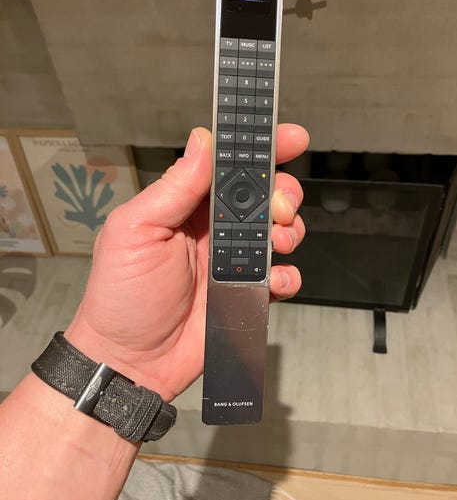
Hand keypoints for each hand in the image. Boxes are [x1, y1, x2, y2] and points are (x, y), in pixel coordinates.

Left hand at [65, 124, 308, 400]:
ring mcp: (231, 261)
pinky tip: (273, 282)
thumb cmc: (121, 296)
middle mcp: (212, 229)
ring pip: (278, 232)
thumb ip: (173, 187)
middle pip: (263, 196)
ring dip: (288, 232)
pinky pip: (280, 277)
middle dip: (282, 193)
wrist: (130, 361)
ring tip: (276, 244)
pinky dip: (286, 277)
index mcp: (185, 205)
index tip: (290, 138)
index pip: (227, 166)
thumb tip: (202, 140)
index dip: (260, 149)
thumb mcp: (135, 231)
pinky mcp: (245, 293)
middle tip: (280, 207)